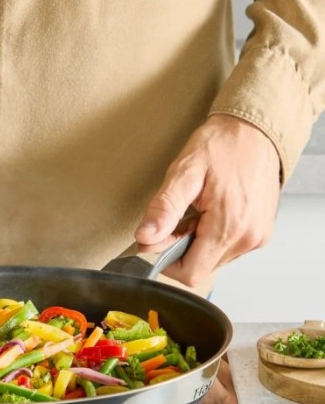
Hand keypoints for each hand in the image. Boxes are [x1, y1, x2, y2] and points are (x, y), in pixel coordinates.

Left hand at [134, 114, 280, 287]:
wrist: (254, 129)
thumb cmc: (222, 146)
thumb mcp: (184, 172)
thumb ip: (164, 208)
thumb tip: (146, 237)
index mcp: (230, 227)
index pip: (190, 273)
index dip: (166, 260)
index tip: (158, 237)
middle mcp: (248, 238)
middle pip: (200, 267)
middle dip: (179, 248)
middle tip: (178, 217)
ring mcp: (256, 237)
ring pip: (211, 260)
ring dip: (195, 242)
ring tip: (196, 211)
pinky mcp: (259, 232)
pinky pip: (225, 248)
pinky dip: (210, 236)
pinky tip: (208, 213)